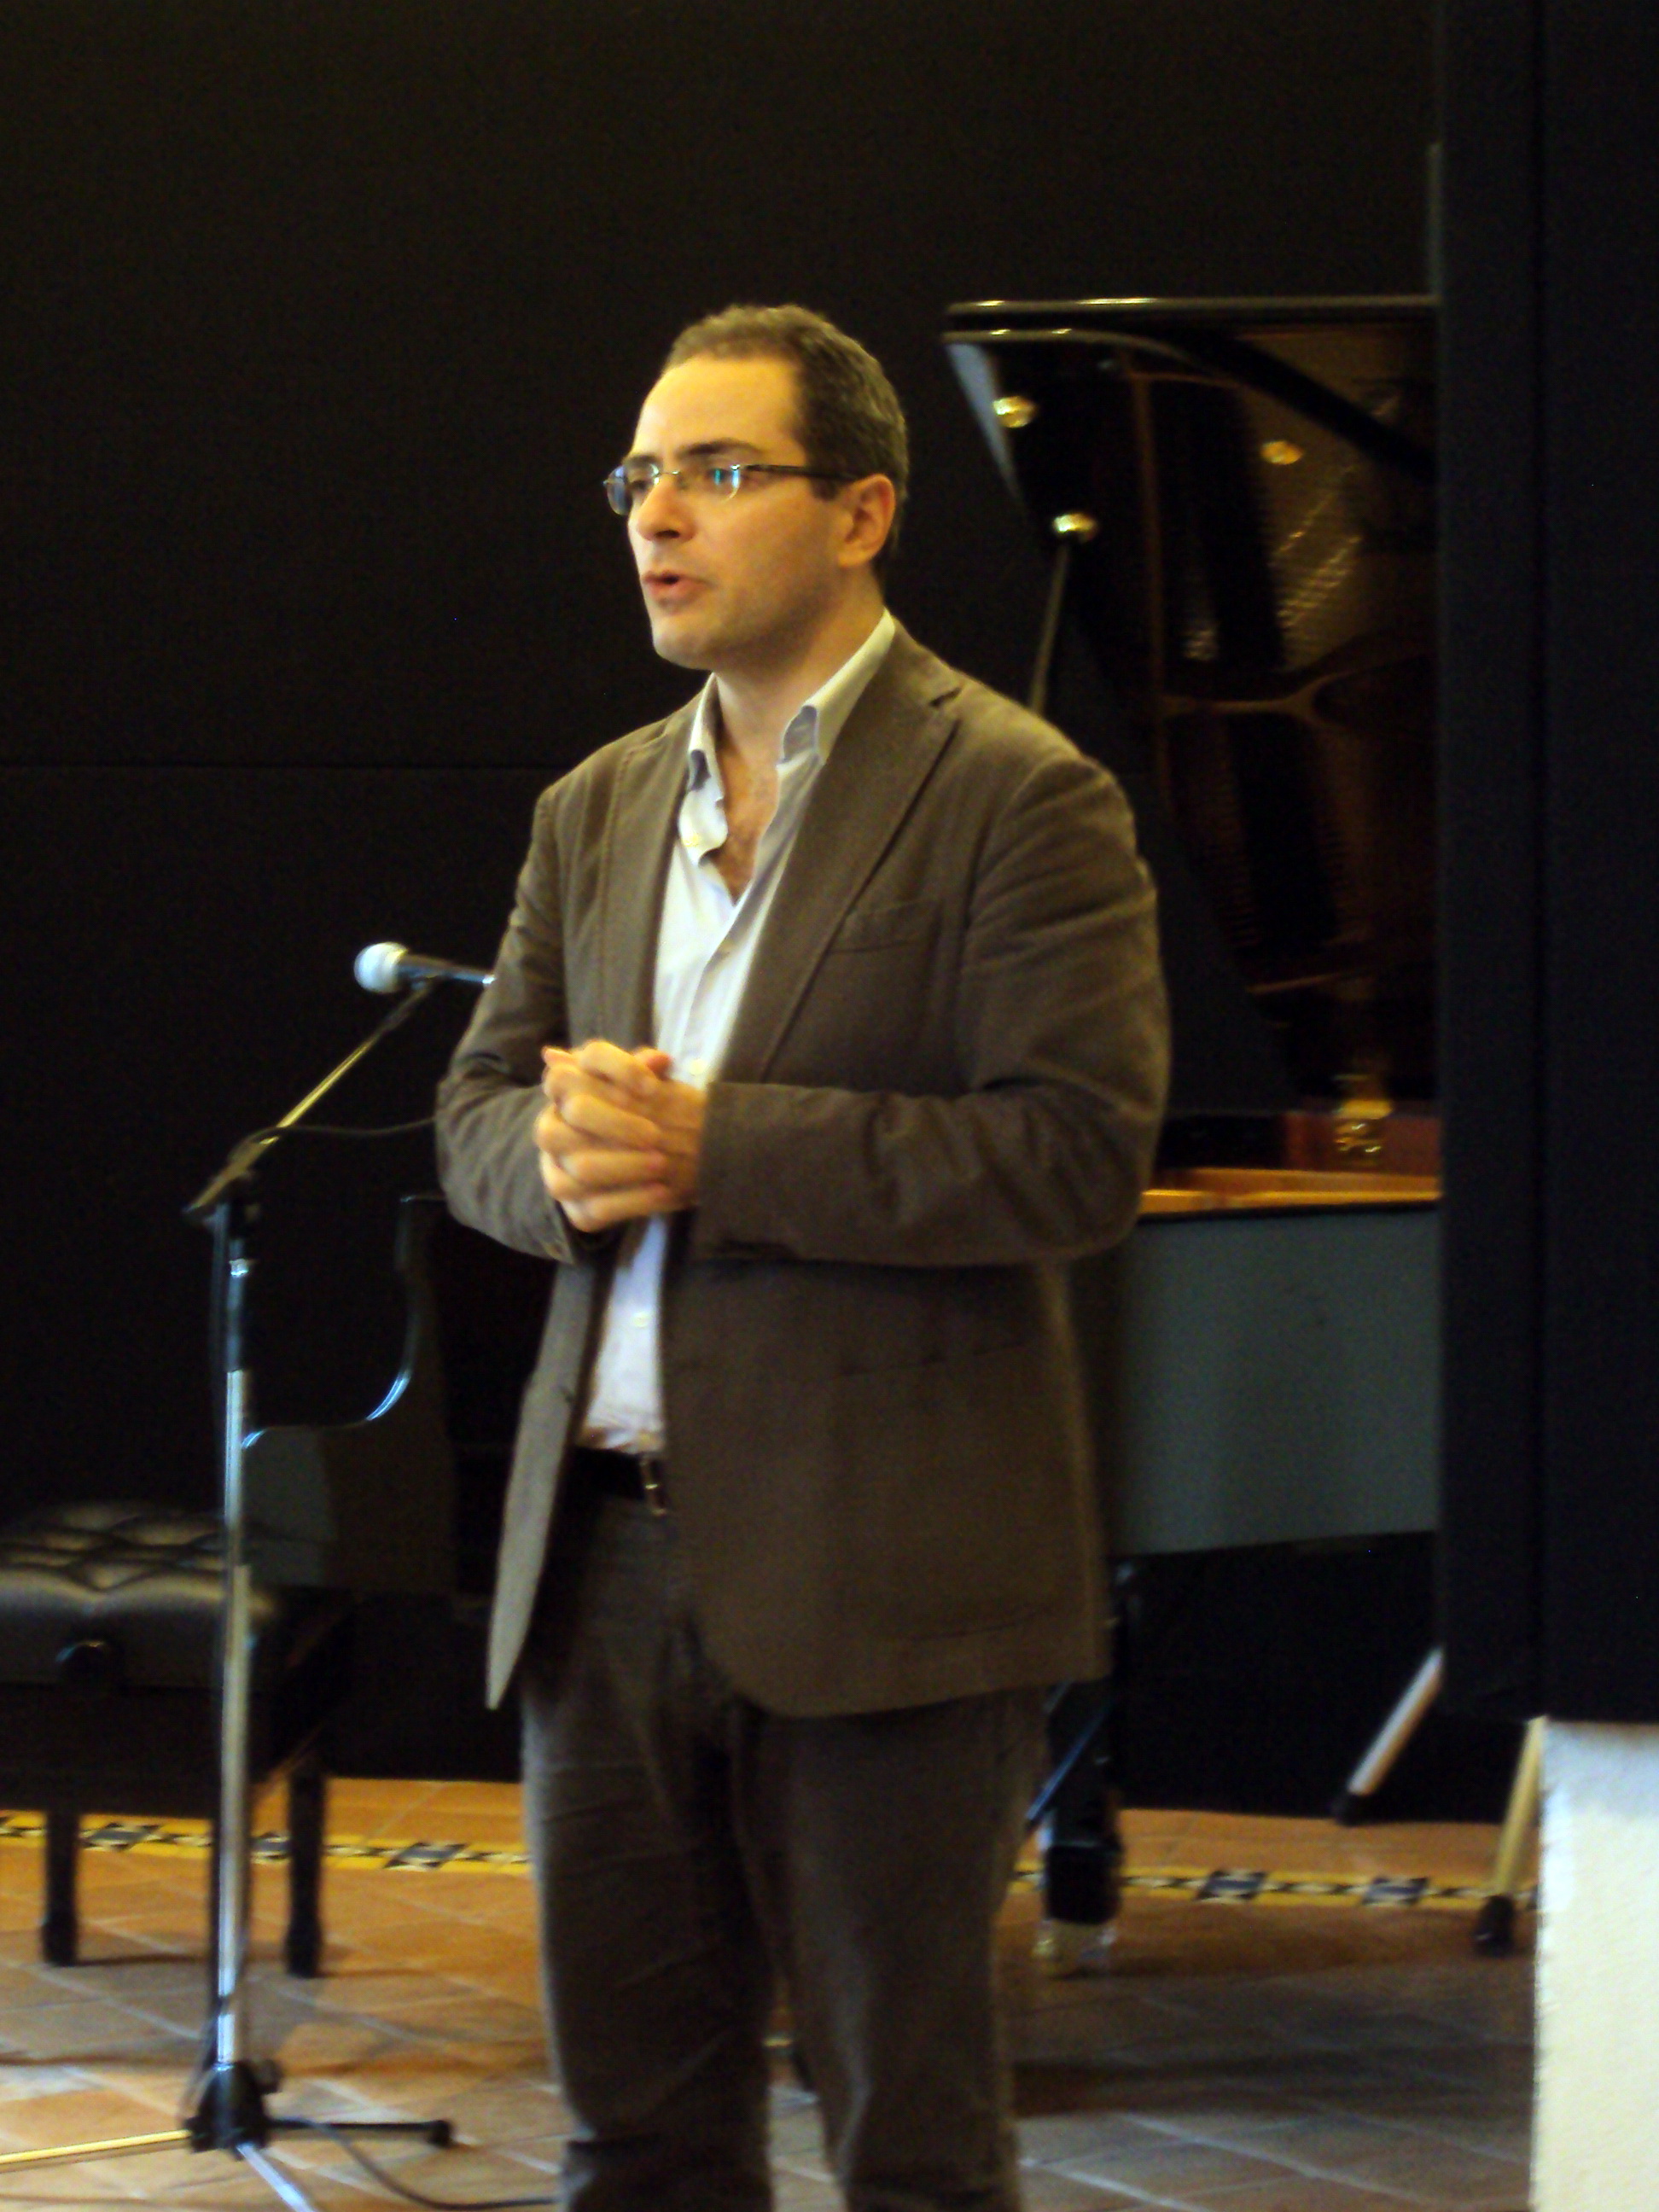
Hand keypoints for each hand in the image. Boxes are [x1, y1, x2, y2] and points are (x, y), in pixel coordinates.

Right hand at [534, 1039, 705, 1231]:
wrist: (638, 1160)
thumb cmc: (639, 1112)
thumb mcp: (642, 1086)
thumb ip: (648, 1071)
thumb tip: (659, 1060)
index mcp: (562, 1092)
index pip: (572, 1069)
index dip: (615, 1072)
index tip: (653, 1087)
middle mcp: (550, 1129)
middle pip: (574, 1116)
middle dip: (617, 1124)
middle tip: (656, 1133)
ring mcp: (556, 1170)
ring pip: (581, 1167)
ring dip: (625, 1166)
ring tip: (663, 1163)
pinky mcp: (573, 1208)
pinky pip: (595, 1209)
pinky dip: (632, 1201)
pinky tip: (663, 1191)